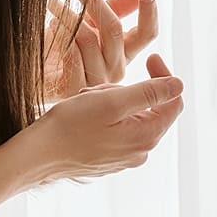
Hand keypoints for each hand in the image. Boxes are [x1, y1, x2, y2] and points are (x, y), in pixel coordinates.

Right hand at [32, 55, 186, 181]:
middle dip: (131, 89)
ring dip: (114, 100)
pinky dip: (104, 114)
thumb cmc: (71, 125)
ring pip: (131, 116)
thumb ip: (150, 93)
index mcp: (147, 135)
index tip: (149, 57)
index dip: (164, 75)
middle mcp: (140, 151)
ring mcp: (124, 158)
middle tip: (101, 85)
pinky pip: (116, 129)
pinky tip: (82, 112)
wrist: (37, 156)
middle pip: (151, 108)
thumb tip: (179, 85)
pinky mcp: (108, 160)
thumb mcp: (112, 100)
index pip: (173, 100)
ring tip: (87, 98)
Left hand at [43, 0, 160, 99]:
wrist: (36, 68)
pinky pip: (71, 52)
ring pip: (89, 38)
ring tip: (53, 4)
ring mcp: (96, 81)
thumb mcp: (92, 21)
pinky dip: (61, 33)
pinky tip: (51, 26)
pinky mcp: (74, 88)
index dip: (150, 13)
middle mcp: (115, 69)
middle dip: (94, 2)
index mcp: (124, 52)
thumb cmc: (65, 43)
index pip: (147, 34)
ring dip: (69, 15)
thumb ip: (116, 7)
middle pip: (114, 30)